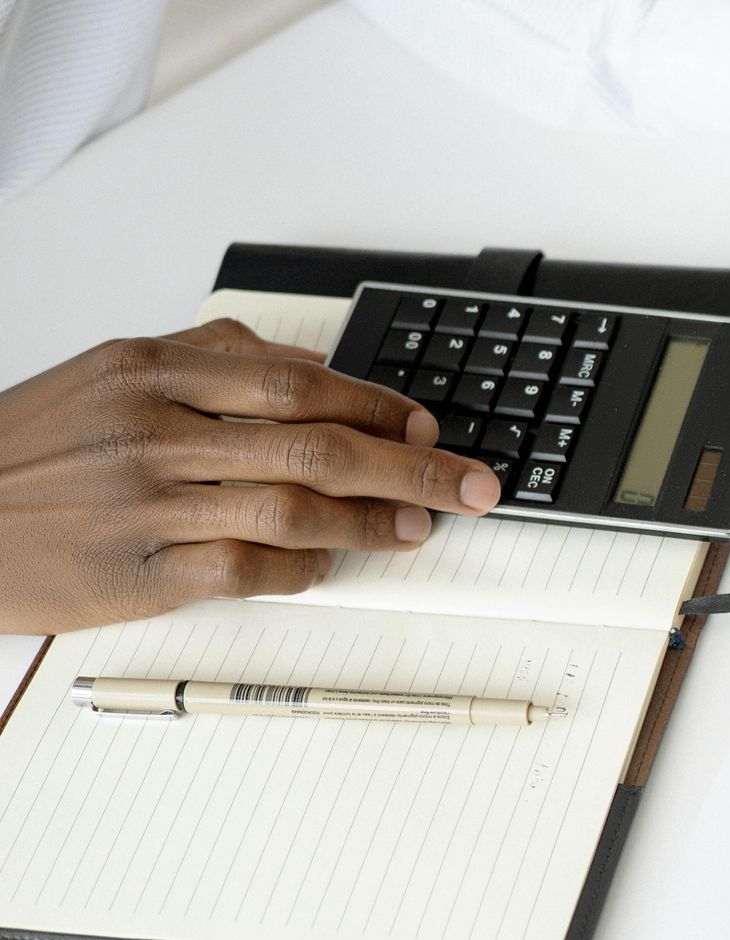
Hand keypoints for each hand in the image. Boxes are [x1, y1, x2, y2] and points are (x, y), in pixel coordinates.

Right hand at [0, 320, 501, 633]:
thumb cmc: (36, 449)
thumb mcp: (111, 374)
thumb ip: (212, 361)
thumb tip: (316, 367)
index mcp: (152, 369)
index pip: (300, 382)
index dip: (382, 406)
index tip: (431, 427)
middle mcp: (153, 431)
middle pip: (317, 443)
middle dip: (414, 466)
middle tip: (472, 484)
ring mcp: (146, 505)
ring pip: (293, 508)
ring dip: (374, 522)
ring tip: (420, 527)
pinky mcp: (137, 575)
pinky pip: (247, 572)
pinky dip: (304, 571)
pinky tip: (331, 565)